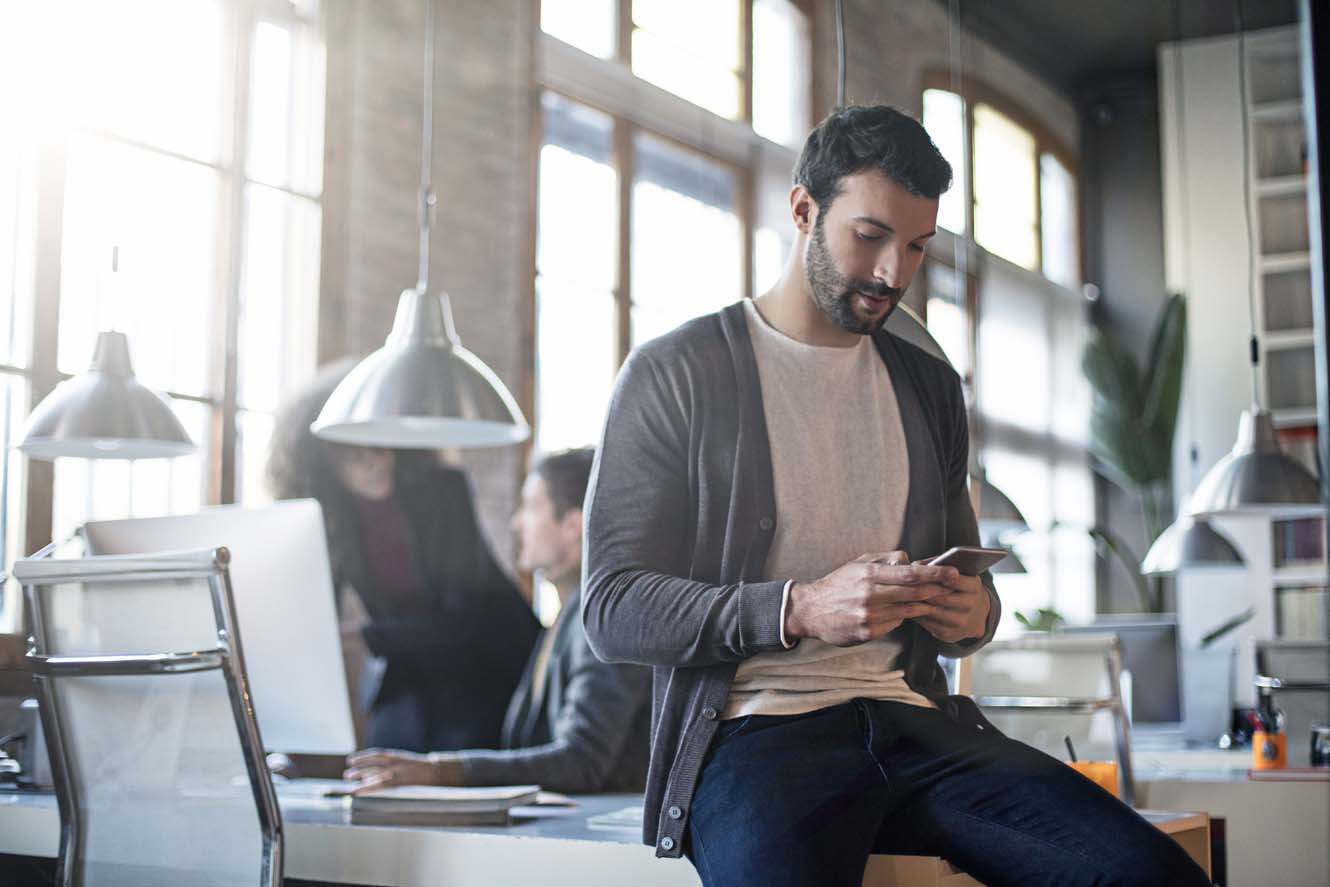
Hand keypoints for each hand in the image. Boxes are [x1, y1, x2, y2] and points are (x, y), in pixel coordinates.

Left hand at [342, 748, 464, 792]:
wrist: (439, 772)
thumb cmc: (423, 769)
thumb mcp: (407, 762)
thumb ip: (393, 765)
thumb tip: (376, 773)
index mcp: (398, 756)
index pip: (377, 754)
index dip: (363, 757)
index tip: (351, 760)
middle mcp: (396, 763)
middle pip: (373, 764)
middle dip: (359, 768)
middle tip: (347, 774)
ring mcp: (398, 773)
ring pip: (375, 775)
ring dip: (361, 779)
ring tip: (350, 784)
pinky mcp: (400, 783)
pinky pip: (381, 787)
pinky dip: (368, 788)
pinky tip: (359, 792)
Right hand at [784, 551, 958, 646]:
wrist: (811, 610)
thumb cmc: (837, 584)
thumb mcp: (858, 564)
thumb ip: (885, 560)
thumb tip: (910, 560)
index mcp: (869, 575)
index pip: (910, 573)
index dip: (935, 574)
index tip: (953, 572)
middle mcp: (870, 595)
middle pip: (914, 592)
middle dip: (937, 589)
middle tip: (953, 586)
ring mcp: (870, 616)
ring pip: (908, 610)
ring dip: (924, 605)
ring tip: (934, 599)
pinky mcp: (868, 632)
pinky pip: (895, 624)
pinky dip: (902, 617)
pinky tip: (904, 612)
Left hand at [909, 563, 990, 643]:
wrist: (976, 616)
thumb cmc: (961, 588)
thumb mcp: (958, 575)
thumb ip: (938, 567)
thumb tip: (914, 565)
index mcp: (974, 587)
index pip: (954, 580)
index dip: (936, 576)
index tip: (919, 571)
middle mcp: (970, 605)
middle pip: (941, 597)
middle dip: (922, 590)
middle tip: (903, 583)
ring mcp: (960, 621)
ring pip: (932, 610)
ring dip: (916, 603)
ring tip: (902, 594)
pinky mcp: (948, 633)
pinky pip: (927, 622)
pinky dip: (915, 614)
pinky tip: (906, 606)